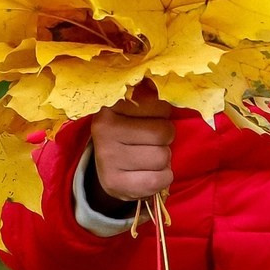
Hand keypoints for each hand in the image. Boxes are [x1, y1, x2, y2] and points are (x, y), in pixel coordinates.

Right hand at [90, 88, 178, 204]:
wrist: (106, 170)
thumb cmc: (128, 132)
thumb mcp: (132, 110)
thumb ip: (149, 95)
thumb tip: (165, 85)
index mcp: (110, 105)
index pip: (161, 107)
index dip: (163, 116)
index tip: (149, 120)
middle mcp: (103, 130)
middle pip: (163, 133)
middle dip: (164, 139)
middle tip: (151, 142)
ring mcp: (107, 158)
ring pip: (162, 157)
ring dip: (164, 160)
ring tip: (149, 158)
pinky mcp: (115, 184)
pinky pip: (159, 180)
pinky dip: (163, 178)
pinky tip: (150, 174)